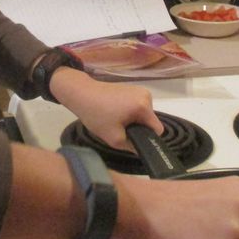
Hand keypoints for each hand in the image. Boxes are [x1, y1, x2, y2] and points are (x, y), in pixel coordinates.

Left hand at [48, 67, 163, 149]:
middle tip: (120, 131)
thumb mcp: (114, 138)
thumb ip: (131, 146)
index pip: (157, 129)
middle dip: (139, 128)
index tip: (134, 141)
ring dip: (134, 120)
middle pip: (150, 121)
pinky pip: (138, 106)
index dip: (148, 138)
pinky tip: (115, 113)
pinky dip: (130, 112)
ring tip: (116, 121)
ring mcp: (140, 90)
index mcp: (144, 106)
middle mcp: (146, 95)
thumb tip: (142, 150)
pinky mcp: (133, 88)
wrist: (81, 93)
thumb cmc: (96, 115)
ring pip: (144, 114)